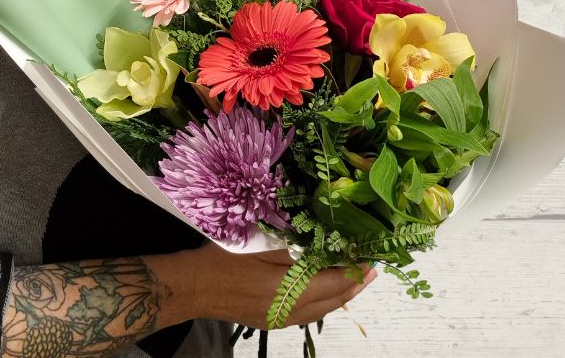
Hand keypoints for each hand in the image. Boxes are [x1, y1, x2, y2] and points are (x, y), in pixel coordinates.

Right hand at [191, 241, 376, 328]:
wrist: (193, 286)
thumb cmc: (224, 259)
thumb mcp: (261, 244)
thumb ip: (294, 249)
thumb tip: (322, 245)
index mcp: (287, 291)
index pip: (332, 284)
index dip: (353, 271)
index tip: (369, 259)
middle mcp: (287, 312)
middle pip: (331, 302)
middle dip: (353, 286)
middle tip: (371, 271)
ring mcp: (277, 319)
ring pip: (319, 310)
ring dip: (338, 294)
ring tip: (354, 280)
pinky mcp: (268, 320)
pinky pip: (305, 313)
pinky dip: (320, 301)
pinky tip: (322, 289)